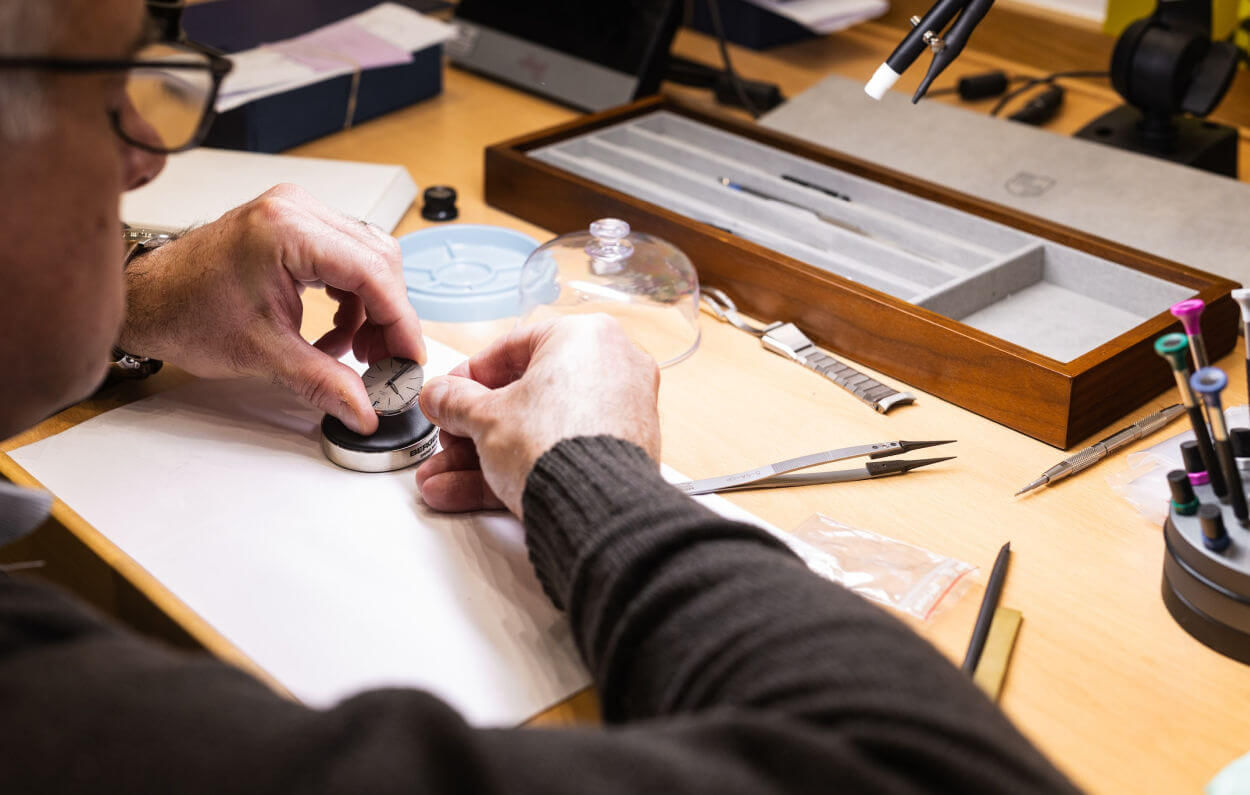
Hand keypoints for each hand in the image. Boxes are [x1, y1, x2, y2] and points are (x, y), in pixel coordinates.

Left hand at [118, 184, 424, 433]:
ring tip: (355, 352)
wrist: (147, 302)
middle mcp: (296, 210)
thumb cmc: (184, 313)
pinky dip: (351, 299)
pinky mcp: (293, 226)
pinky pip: (346, 258)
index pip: (372, 272)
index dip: (401, 321)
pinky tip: (335, 333)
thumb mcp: (263, 354)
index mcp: (287, 230)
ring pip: (367, 259)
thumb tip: (365, 411)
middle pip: (378, 261)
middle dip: (389, 317)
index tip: (410, 357)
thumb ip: (325, 383)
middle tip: (386, 362)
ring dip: (371, 309)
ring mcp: (295, 213)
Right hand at [416, 315, 660, 516]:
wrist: (595, 509)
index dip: (468, 377)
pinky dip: (515, 468)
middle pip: (523, 397)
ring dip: (481, 456)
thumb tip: (440, 396)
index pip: (511, 349)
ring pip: (536, 430)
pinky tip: (464, 491)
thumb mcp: (485, 417)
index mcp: (584, 336)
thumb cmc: (555, 447)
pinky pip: (558, 452)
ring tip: (442, 478)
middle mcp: (612, 367)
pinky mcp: (618, 454)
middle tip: (448, 440)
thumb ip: (455, 401)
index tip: (447, 395)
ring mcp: (620, 413)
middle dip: (472, 428)